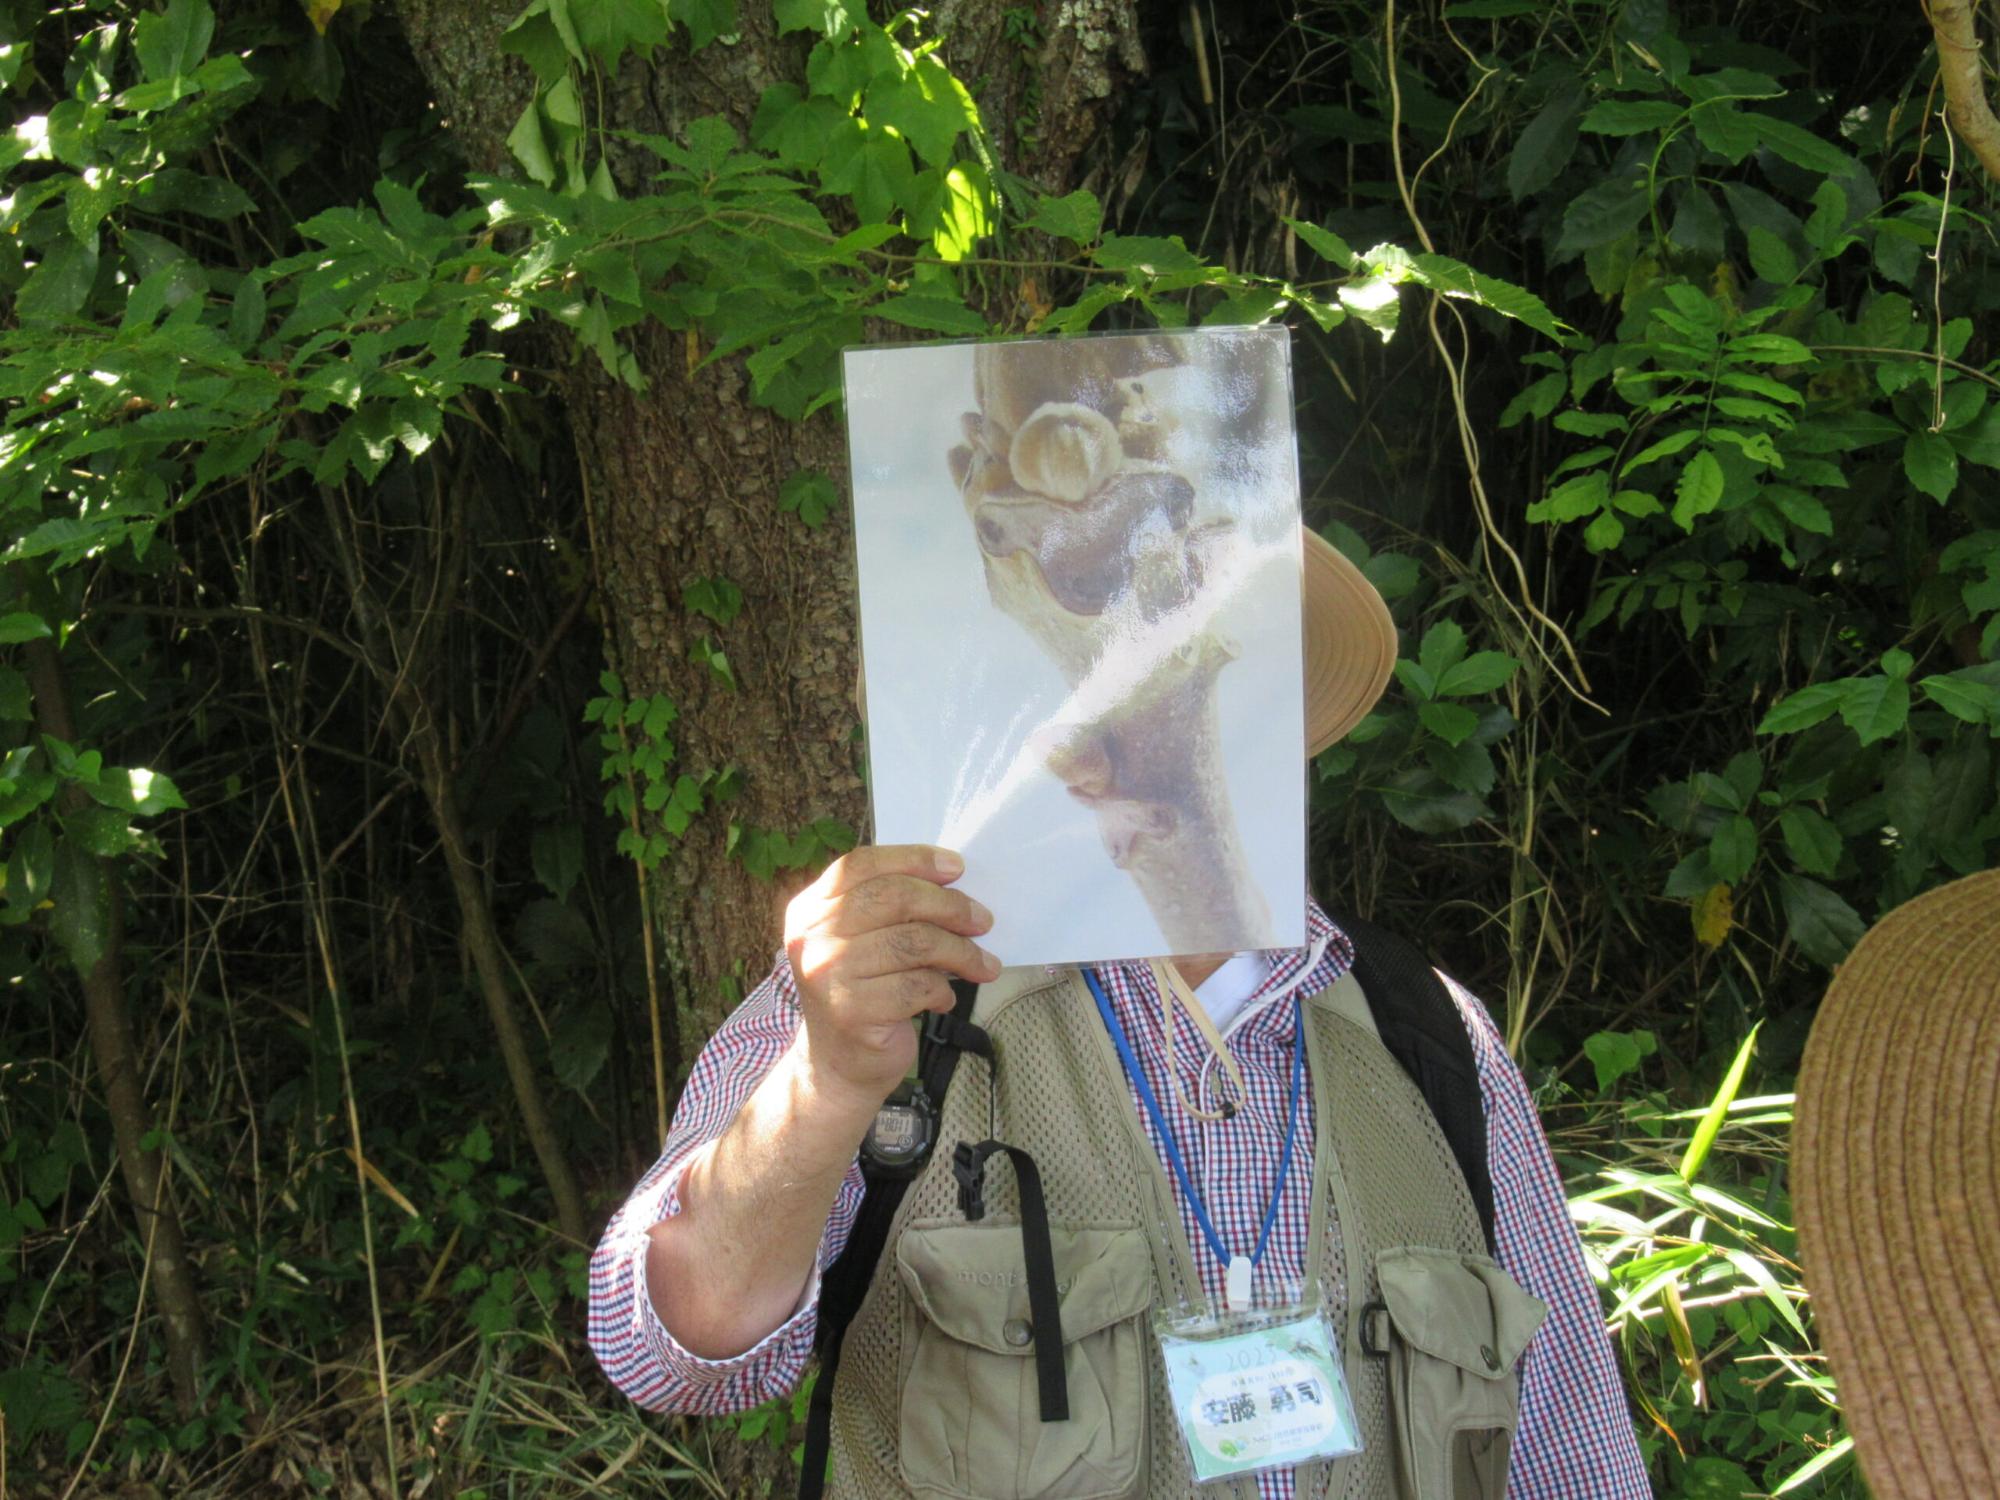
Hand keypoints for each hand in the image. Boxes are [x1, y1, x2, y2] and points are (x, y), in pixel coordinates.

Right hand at [783, 844, 1000, 1109]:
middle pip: (894, 898)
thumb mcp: (861, 942)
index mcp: (810, 909)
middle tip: (982, 921)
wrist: (836, 1068)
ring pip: (914, 942)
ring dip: (960, 952)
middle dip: (949, 906)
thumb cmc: (861, 995)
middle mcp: (811, 937)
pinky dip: (943, 990)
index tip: (957, 868)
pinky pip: (917, 986)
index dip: (914, 860)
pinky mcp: (851, 1011)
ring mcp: (827, 974)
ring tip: (981, 965)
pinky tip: (945, 998)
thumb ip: (890, 910)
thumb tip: (955, 885)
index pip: (861, 865)